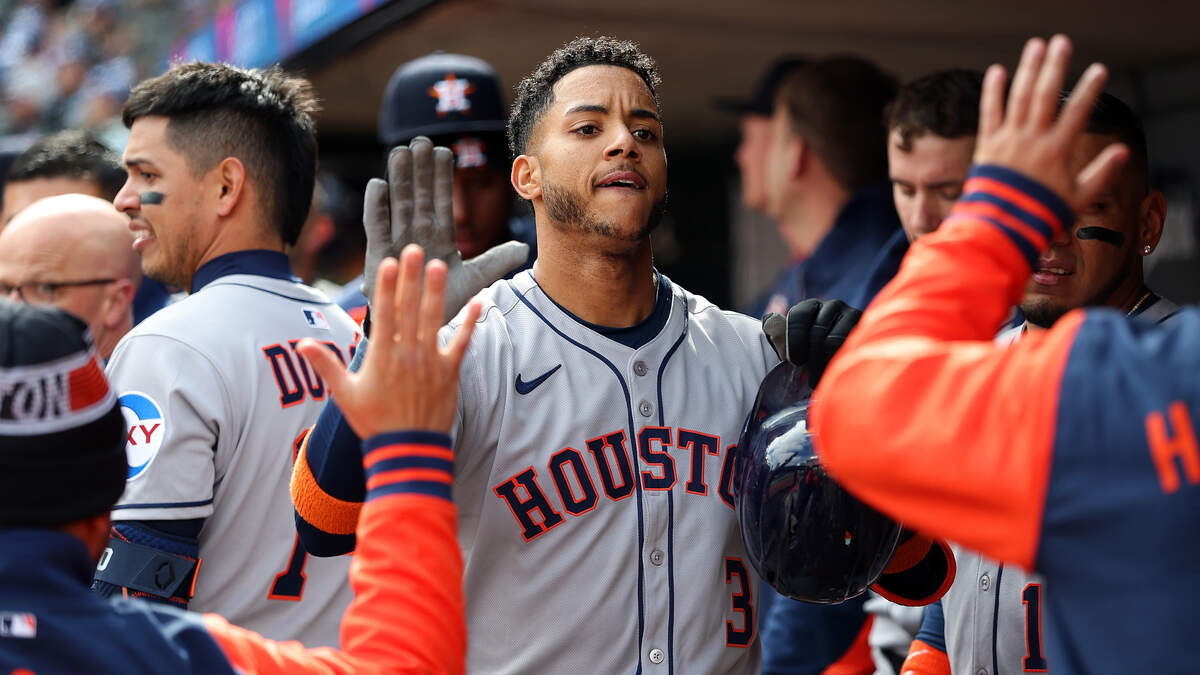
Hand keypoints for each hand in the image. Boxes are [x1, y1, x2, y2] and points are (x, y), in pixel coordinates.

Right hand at [301, 244, 481, 437]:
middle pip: (409, 309)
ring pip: (433, 320)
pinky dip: (469, 323)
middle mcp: (407, 354)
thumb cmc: (374, 423)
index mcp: (381, 356)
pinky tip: (478, 302)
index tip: (389, 263)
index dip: (386, 287)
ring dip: (435, 292)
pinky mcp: (449, 372)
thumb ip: (326, 365)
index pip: (383, 314)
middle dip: (411, 278)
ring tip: (439, 265)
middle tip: (415, 250)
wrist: (407, 450)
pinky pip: (461, 343)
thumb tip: (302, 344)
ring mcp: (430, 362)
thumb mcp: (345, 394)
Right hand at [361, 136, 528, 322]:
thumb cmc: (442, 300)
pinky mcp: (379, 254)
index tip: (445, 151)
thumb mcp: (475, 279)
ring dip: (399, 179)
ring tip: (400, 151)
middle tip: (421, 141)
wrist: (419, 326)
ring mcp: (397, 240)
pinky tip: (378, 184)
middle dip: (420, 169)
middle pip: (419, 194)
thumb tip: (524, 248)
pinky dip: (376, 207)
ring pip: (398, 203)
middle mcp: (418, 232)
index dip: (443, 176)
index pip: (443, 199)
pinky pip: (375, 226)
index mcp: (440, 235)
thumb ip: (497, 261)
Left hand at [762, 299, 860, 385]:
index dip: (794, 339)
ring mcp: (851, 314)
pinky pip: (851, 346)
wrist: (847, 363)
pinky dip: (841, 362)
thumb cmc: (811, 354)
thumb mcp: (790, 344)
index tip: (794, 361)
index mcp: (809, 307)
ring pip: (834, 341)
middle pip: (817, 332)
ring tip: (822, 381)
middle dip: (811, 358)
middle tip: (809, 380)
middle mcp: (831, 305)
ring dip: (825, 365)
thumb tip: (768, 321)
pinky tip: (837, 373)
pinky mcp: (866, 328)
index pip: (799, 315)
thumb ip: (776, 333)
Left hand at [974, 35, 1128, 210]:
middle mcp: (1032, 140)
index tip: (1099, 70)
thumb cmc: (1041, 215)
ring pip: (1019, 97)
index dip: (1089, 90)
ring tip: (1035, 46)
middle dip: (1055, 67)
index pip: (1077, 112)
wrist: (1001, 227)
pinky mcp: (987, 145)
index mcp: (1057, 151)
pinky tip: (997, 70)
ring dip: (1027, 69)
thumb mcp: (1078, 198)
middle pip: (1045, 95)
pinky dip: (993, 91)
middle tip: (1062, 43)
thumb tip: (1122, 152)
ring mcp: (1008, 140)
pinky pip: (990, 112)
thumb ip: (1100, 174)